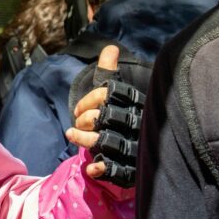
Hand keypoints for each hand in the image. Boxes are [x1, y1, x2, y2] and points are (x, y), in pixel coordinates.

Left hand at [64, 45, 145, 187]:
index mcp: (134, 104)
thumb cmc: (122, 118)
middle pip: (104, 116)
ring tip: (72, 135)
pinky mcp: (131, 168)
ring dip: (84, 139)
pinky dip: (101, 168)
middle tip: (77, 123)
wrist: (146, 153)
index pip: (108, 94)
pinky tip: (91, 167)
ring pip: (105, 141)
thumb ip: (110, 73)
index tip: (78, 109)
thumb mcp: (115, 95)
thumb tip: (110, 48)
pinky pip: (116, 170)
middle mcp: (136, 123)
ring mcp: (134, 147)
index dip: (88, 99)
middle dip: (84, 118)